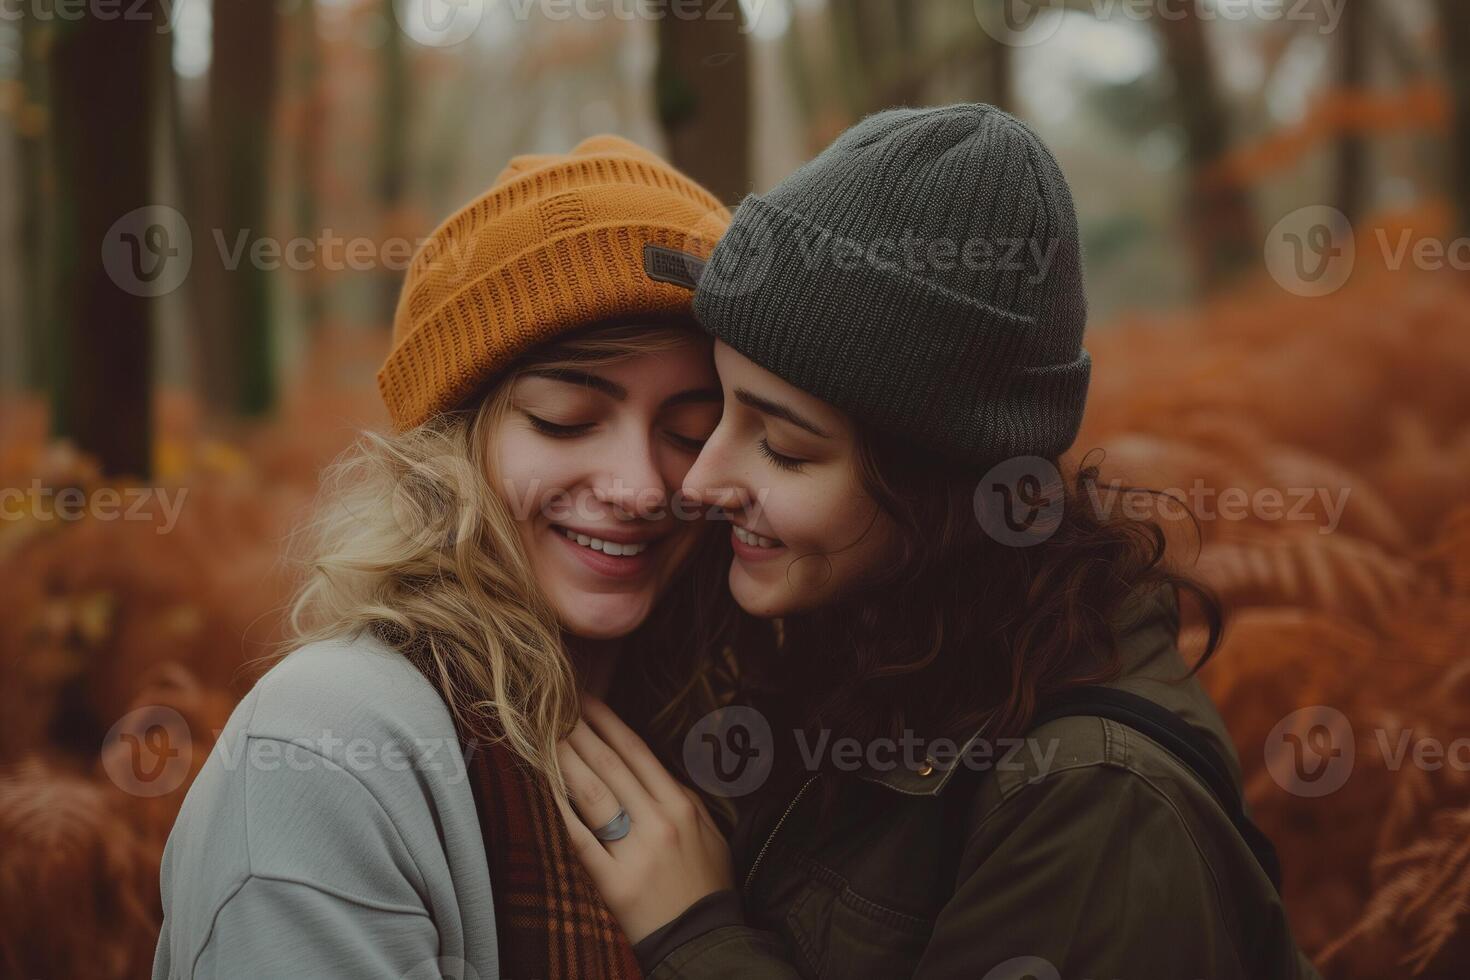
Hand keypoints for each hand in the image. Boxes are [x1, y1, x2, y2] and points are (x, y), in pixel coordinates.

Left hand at [556, 693, 732, 943]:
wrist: (703, 939)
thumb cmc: (707, 884)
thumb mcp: (710, 831)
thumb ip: (682, 796)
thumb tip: (650, 767)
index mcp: (682, 806)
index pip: (638, 753)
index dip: (609, 723)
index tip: (586, 700)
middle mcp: (659, 823)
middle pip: (611, 767)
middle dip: (580, 733)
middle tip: (556, 707)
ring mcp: (636, 853)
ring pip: (594, 796)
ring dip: (566, 762)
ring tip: (545, 738)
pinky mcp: (614, 884)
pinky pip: (581, 841)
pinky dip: (562, 813)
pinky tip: (546, 791)